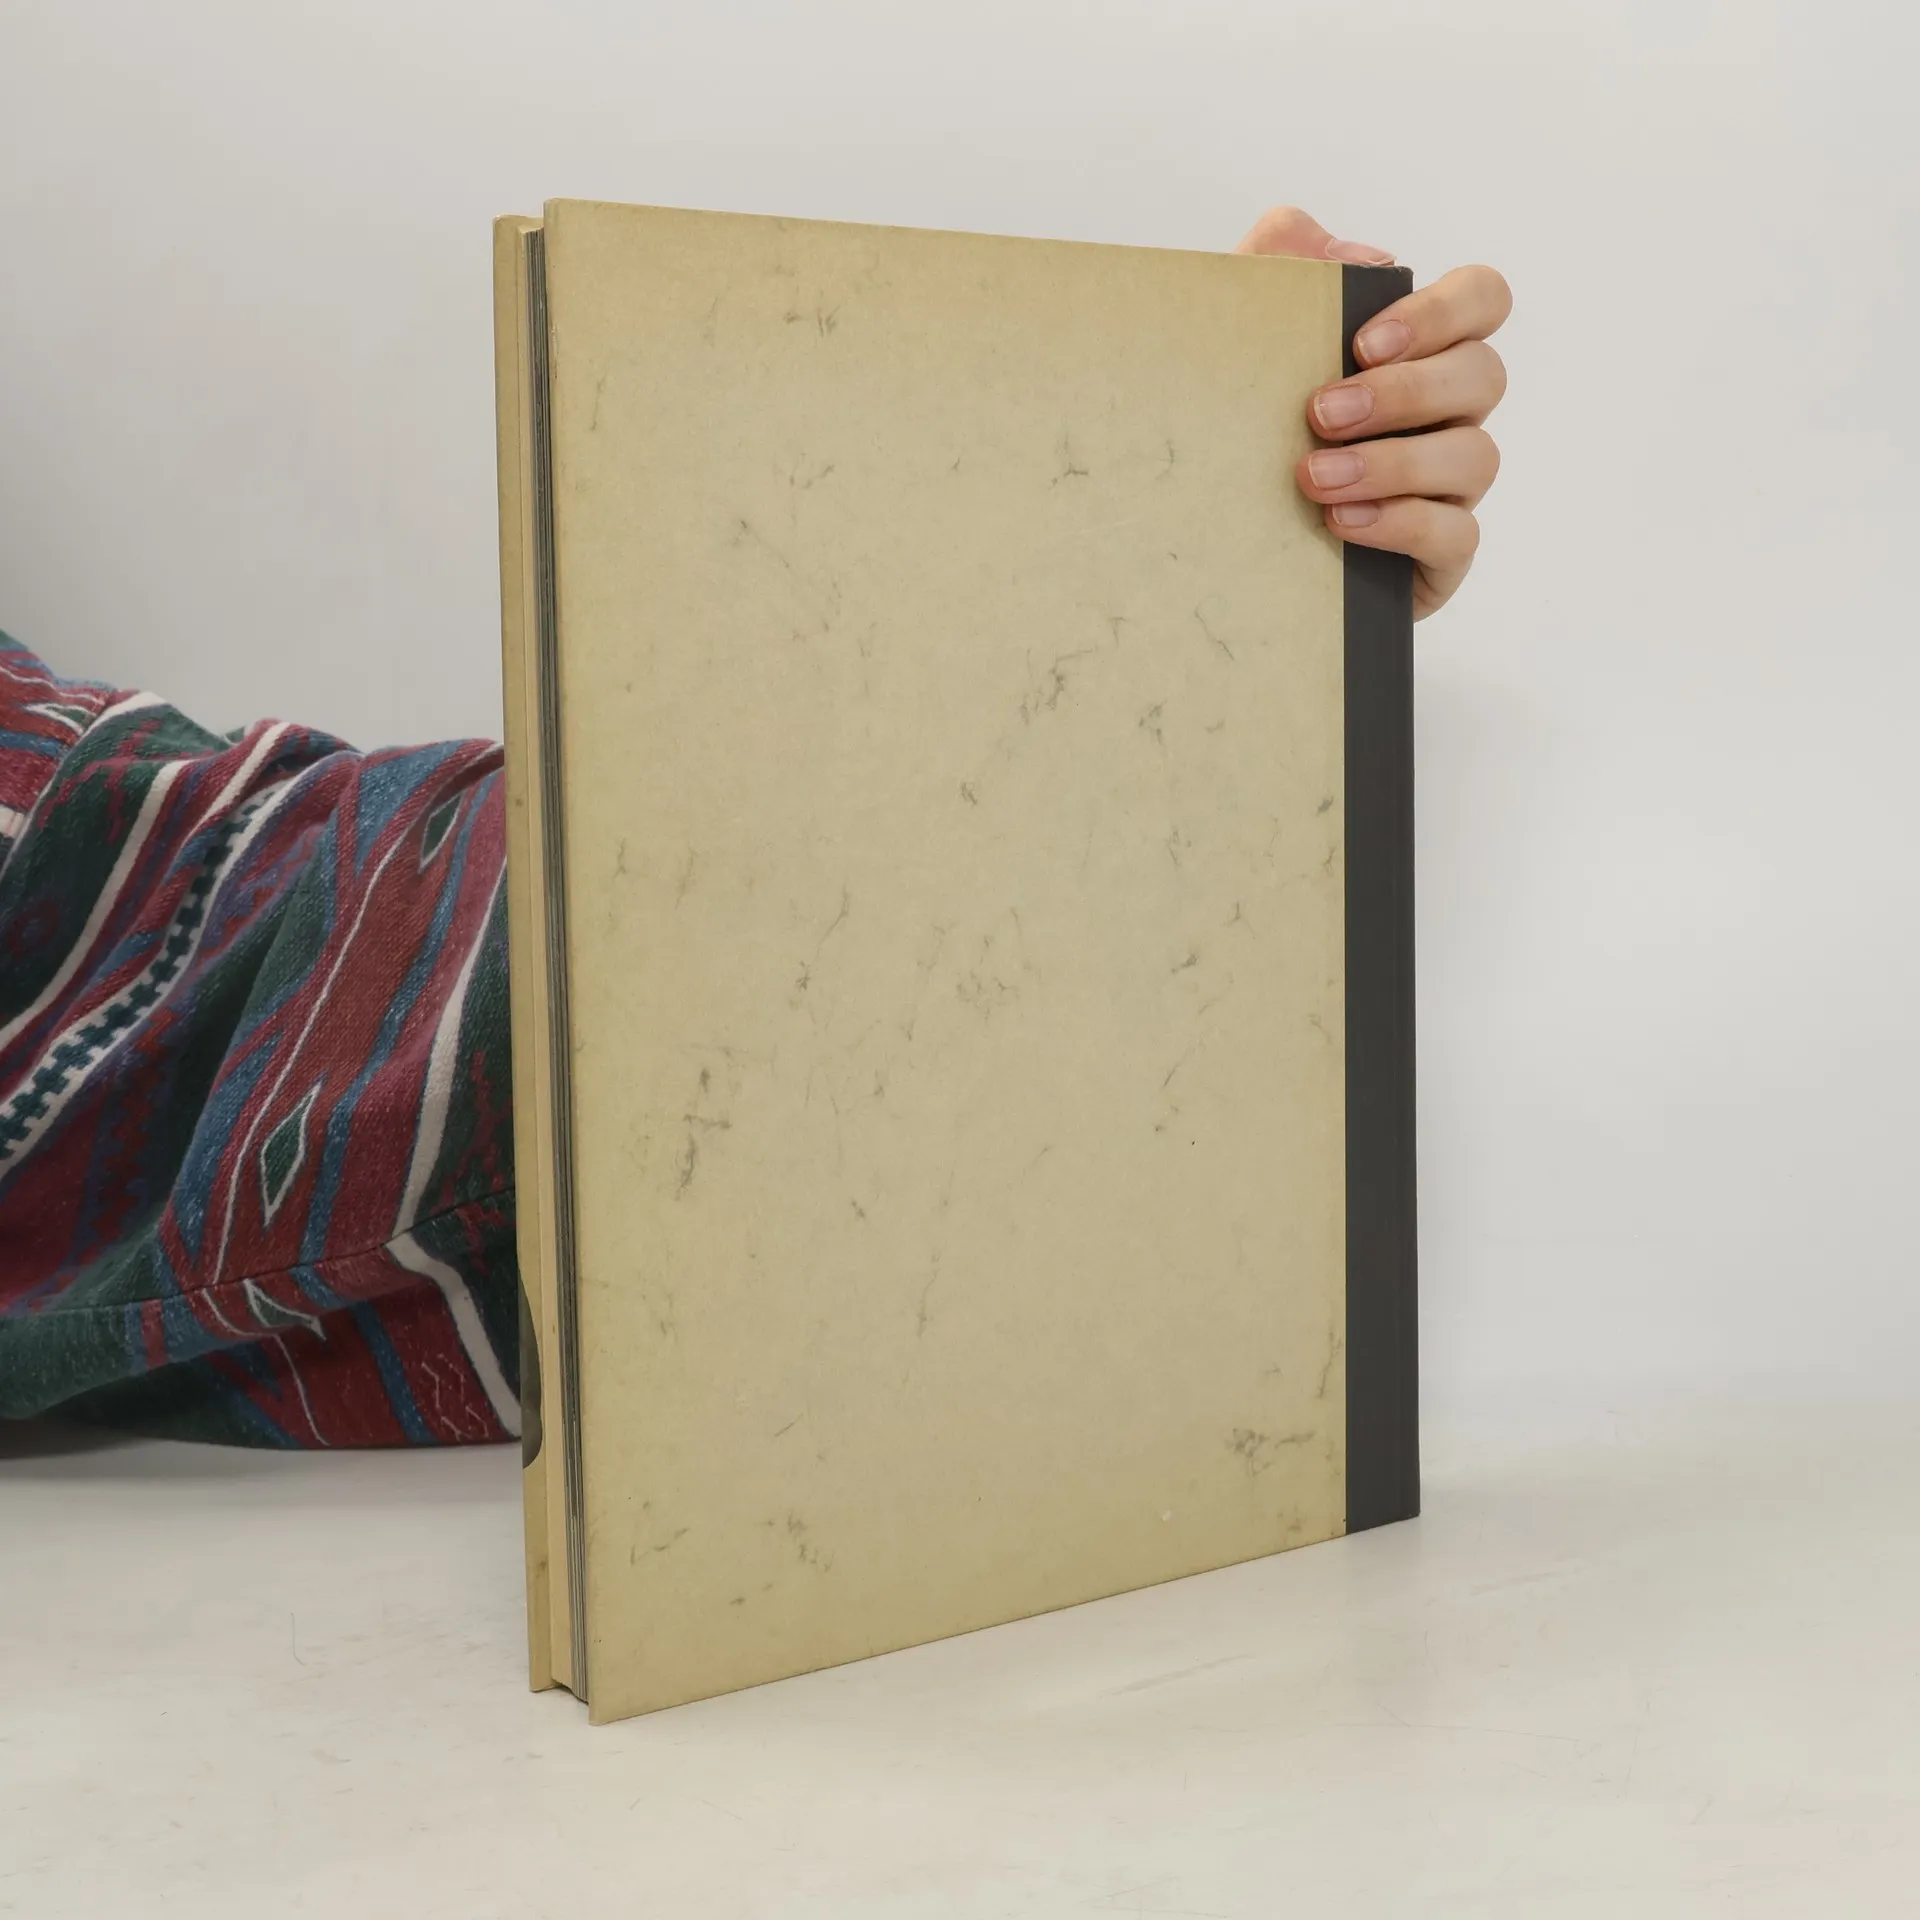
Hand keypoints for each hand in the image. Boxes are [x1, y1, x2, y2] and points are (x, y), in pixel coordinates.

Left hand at [1234, 206, 1510, 620]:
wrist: (1217, 536)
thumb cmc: (1247, 424)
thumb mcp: (1244, 334)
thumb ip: (1284, 260)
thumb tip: (1359, 258)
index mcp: (1423, 350)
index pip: (1482, 299)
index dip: (1440, 313)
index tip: (1363, 343)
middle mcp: (1452, 412)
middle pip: (1482, 375)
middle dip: (1402, 392)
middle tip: (1320, 414)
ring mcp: (1452, 485)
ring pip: (1473, 456)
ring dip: (1392, 463)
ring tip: (1314, 477)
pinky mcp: (1441, 554)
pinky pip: (1456, 534)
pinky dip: (1400, 523)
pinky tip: (1342, 521)